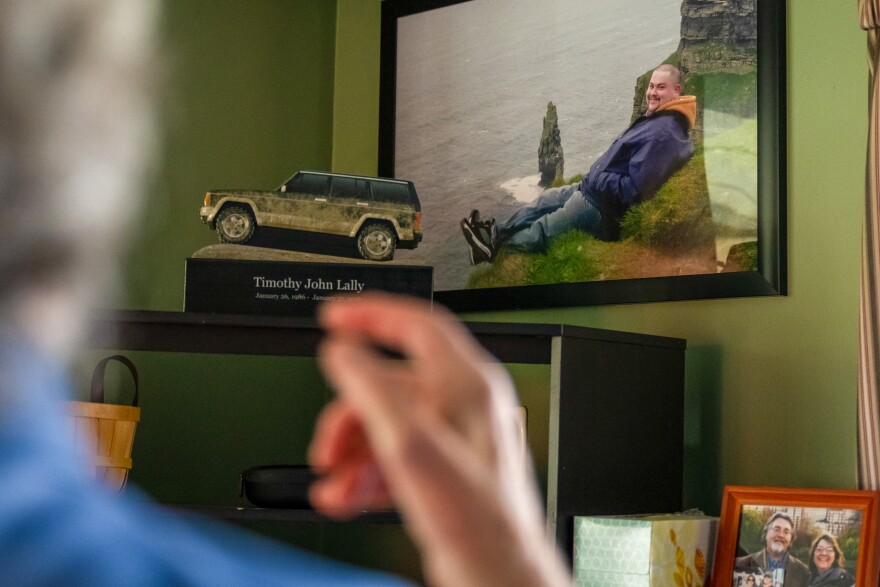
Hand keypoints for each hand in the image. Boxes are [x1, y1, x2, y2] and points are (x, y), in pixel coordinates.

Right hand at [308, 293, 570, 586]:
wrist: (501, 578)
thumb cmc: (478, 522)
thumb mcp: (412, 447)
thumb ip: (374, 391)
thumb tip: (344, 352)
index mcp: (468, 385)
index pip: (417, 325)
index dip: (372, 315)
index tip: (334, 316)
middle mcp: (466, 406)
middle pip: (391, 384)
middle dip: (349, 414)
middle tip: (326, 445)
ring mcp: (457, 440)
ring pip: (390, 424)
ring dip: (354, 452)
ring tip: (335, 484)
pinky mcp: (448, 473)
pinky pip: (398, 457)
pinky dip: (368, 474)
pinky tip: (348, 497)